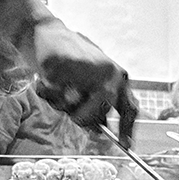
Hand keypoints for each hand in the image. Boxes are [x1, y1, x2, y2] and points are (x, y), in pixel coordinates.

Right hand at [32, 20, 137, 147]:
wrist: (51, 34)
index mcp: (119, 78)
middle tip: (75, 118)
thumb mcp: (95, 86)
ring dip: (63, 104)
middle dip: (85, 118)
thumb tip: (98, 131)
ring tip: (60, 91)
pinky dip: (48, 92)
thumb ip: (100, 108)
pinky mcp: (64, 63)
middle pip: (101, 109)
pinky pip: (54, 92)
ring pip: (75, 103)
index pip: (130, 108)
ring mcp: (87, 66)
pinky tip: (49, 80)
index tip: (125, 145)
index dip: (127, 129)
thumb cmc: (75, 66)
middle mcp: (109, 72)